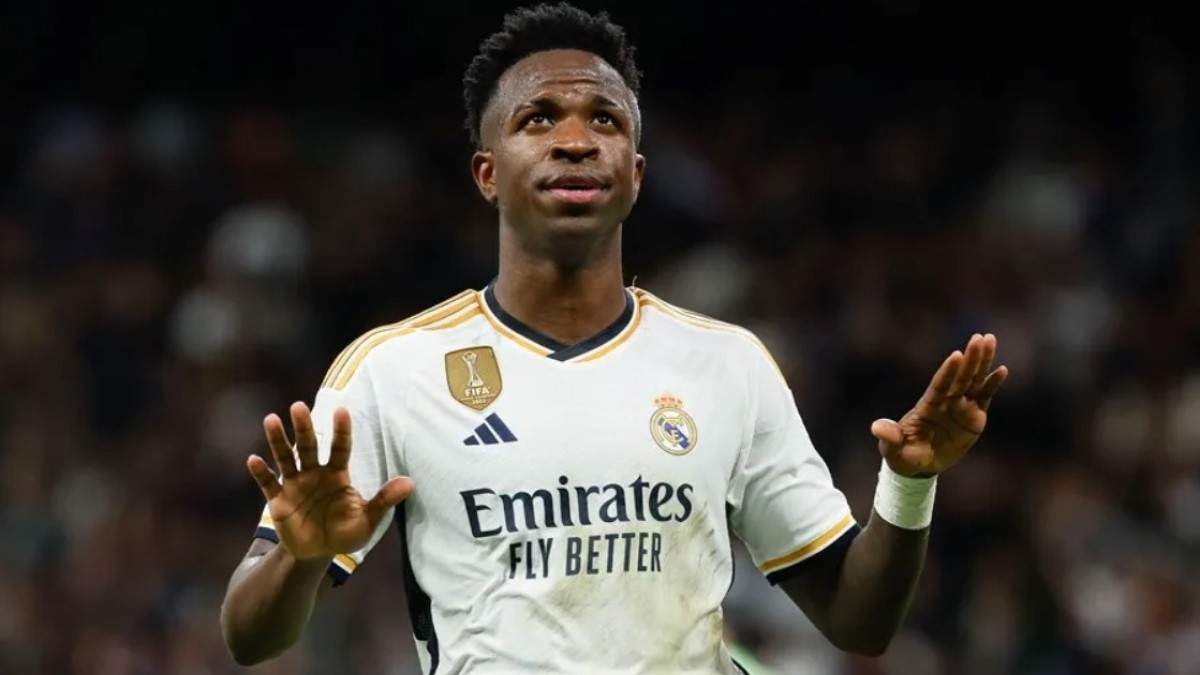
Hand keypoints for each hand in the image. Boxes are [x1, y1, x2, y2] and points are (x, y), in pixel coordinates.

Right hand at [246, 402, 412, 560]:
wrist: (318, 553)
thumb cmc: (345, 533)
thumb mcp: (368, 519)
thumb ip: (384, 500)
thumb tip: (410, 483)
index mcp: (338, 474)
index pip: (341, 448)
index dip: (341, 431)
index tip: (342, 411)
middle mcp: (315, 473)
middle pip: (309, 446)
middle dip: (304, 428)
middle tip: (298, 406)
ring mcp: (295, 485)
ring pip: (286, 458)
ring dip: (278, 441)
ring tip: (271, 420)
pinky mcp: (278, 500)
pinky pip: (268, 483)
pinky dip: (261, 472)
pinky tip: (253, 460)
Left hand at [871, 334, 1007, 476]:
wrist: (917, 465)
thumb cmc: (902, 453)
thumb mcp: (894, 448)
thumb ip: (889, 436)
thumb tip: (876, 428)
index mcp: (927, 406)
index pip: (940, 385)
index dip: (948, 371)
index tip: (956, 355)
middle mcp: (945, 402)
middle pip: (960, 377)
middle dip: (971, 358)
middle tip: (980, 337)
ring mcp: (960, 407)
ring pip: (974, 381)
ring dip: (983, 362)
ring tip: (990, 340)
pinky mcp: (974, 417)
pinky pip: (985, 397)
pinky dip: (993, 384)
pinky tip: (1002, 370)